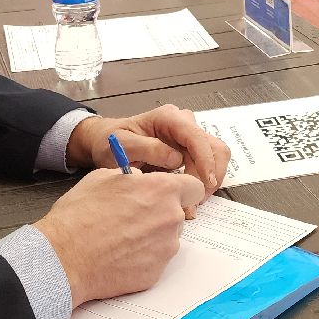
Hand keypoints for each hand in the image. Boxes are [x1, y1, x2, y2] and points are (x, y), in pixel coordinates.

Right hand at [34, 168, 205, 305]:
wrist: (63, 258)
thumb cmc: (79, 217)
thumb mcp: (103, 177)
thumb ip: (131, 176)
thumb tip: (140, 179)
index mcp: (162, 190)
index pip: (193, 186)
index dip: (181, 189)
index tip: (169, 193)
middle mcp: (171, 219)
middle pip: (179, 214)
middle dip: (161, 214)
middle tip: (134, 218)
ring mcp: (166, 249)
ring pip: (168, 238)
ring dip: (152, 237)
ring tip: (121, 238)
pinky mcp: (156, 273)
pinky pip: (156, 260)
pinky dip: (143, 258)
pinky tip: (119, 255)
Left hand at [67, 104, 229, 196]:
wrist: (104, 141)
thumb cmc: (110, 140)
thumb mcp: (121, 144)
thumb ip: (147, 149)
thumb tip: (176, 159)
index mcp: (168, 118)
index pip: (196, 137)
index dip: (205, 160)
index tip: (205, 184)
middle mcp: (183, 124)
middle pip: (213, 147)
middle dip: (211, 173)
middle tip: (197, 198)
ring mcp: (187, 137)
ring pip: (214, 157)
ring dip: (208, 180)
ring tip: (192, 199)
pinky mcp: (188, 150)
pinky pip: (205, 165)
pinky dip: (202, 182)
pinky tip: (189, 194)